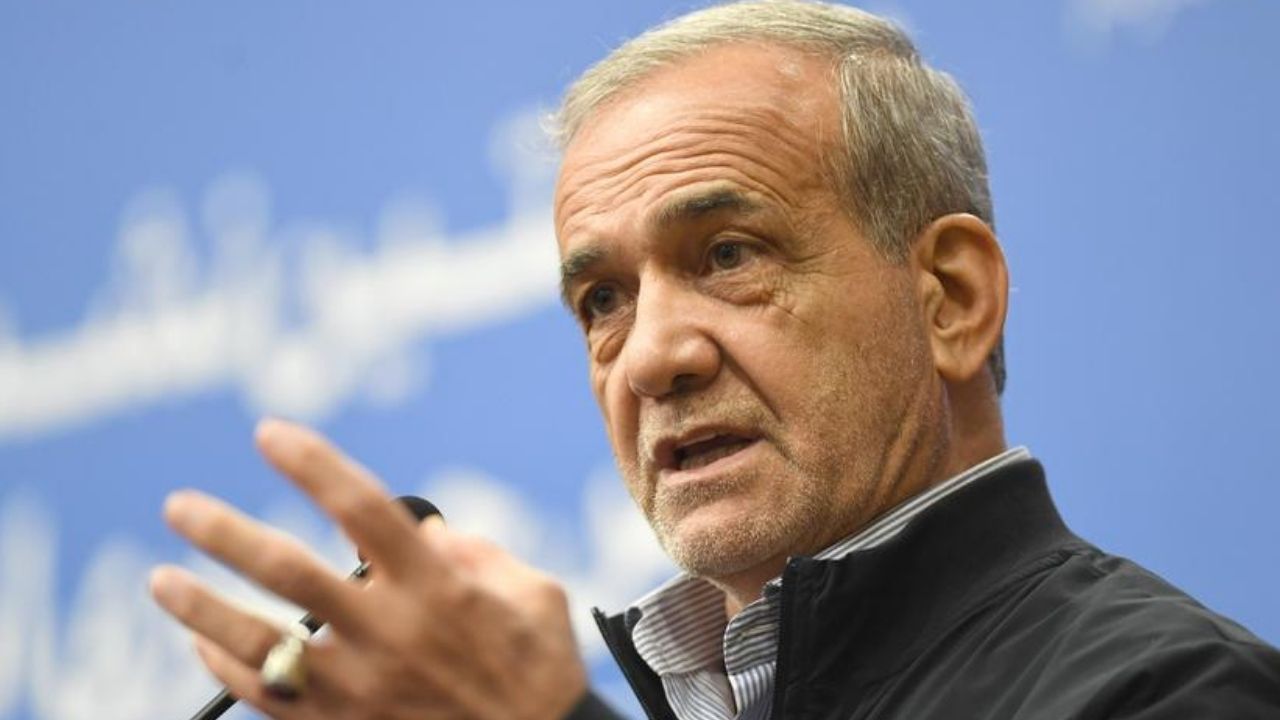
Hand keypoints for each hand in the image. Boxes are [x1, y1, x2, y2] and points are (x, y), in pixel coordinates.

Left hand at [149, 419, 587, 718]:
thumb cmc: (539, 668)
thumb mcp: (534, 592)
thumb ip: (477, 552)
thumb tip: (425, 532)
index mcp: (438, 586)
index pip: (362, 508)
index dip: (312, 464)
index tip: (269, 433)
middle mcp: (391, 632)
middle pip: (289, 573)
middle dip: (225, 534)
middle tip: (180, 507)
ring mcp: (361, 687)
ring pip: (262, 643)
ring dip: (201, 608)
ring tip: (161, 579)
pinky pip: (269, 697)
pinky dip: (228, 667)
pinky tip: (203, 642)